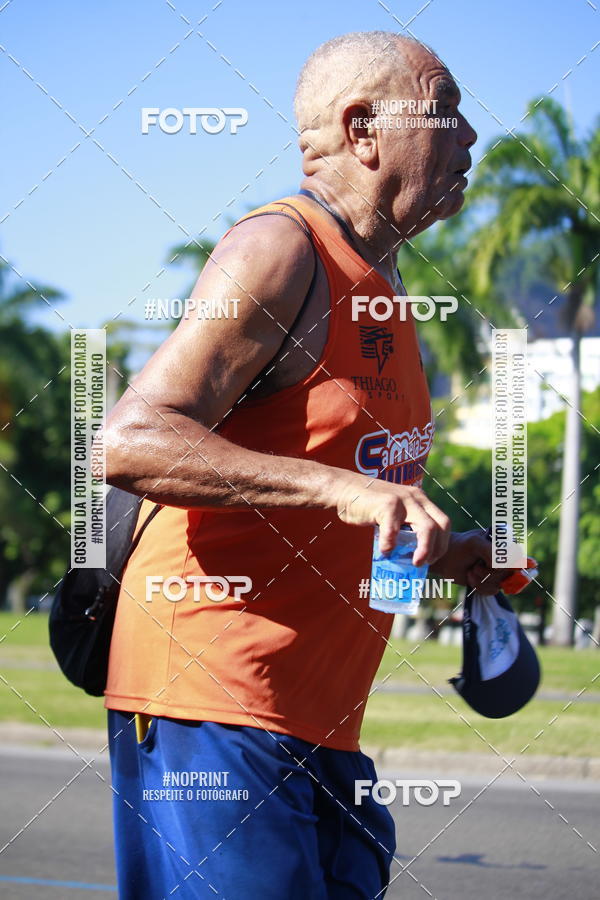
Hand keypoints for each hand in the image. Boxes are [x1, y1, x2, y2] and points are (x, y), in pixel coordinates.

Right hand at [334, 473, 450, 565]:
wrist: (344, 489)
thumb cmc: (368, 505)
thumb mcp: (395, 511)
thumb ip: (405, 524)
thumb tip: (411, 553)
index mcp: (420, 499)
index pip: (444, 522)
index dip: (442, 543)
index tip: (431, 558)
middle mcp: (416, 498)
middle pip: (442, 525)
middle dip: (439, 548)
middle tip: (425, 563)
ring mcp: (403, 500)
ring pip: (427, 528)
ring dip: (425, 549)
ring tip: (415, 562)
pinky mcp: (387, 504)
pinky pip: (394, 531)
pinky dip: (390, 545)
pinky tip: (384, 551)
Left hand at [429, 529, 517, 594]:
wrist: (446, 559)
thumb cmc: (460, 546)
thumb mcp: (475, 543)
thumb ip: (491, 551)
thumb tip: (502, 565)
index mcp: (506, 544)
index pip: (521, 558)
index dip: (512, 565)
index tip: (498, 566)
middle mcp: (506, 559)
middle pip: (510, 574)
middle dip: (490, 572)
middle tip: (476, 565)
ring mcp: (499, 572)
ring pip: (500, 583)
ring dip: (482, 579)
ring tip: (471, 570)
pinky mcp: (491, 583)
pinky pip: (492, 591)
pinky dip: (479, 586)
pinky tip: (470, 577)